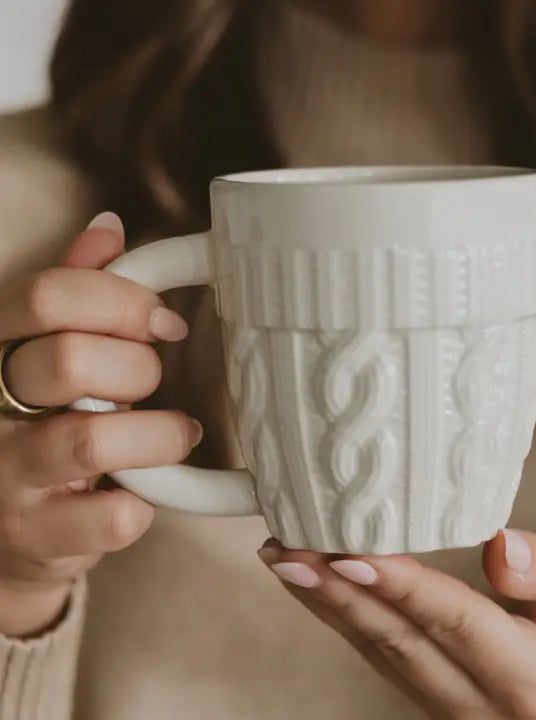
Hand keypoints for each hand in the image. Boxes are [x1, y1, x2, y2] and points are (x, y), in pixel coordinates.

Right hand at [0, 213, 200, 636]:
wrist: (6, 528)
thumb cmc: (38, 424)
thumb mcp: (44, 350)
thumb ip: (74, 293)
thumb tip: (109, 227)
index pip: (46, 295)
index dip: (123, 300)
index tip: (163, 323)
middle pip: (70, 360)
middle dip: (138, 369)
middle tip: (151, 384)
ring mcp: (5, 478)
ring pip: (92, 440)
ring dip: (158, 435)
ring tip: (177, 435)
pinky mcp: (37, 538)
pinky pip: (115, 515)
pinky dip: (146, 500)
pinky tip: (143, 490)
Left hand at [259, 531, 535, 719]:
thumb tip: (500, 548)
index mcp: (526, 678)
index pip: (452, 621)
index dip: (400, 586)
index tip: (349, 553)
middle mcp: (478, 702)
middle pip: (397, 639)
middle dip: (337, 591)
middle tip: (287, 551)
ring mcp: (448, 703)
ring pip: (377, 647)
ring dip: (326, 601)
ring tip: (282, 558)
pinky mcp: (429, 688)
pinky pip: (377, 649)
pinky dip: (341, 612)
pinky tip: (312, 581)